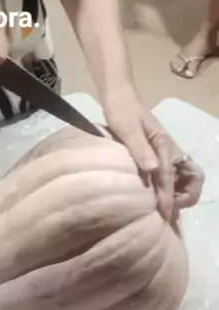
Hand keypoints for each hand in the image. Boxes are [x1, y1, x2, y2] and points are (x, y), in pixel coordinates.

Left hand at [104, 88, 204, 221]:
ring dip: (179, 194)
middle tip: (169, 211)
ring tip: (165, 210)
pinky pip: (169, 174)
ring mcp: (164, 152)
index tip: (163, 216)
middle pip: (191, 178)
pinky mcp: (155, 153)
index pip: (169, 177)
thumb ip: (139, 148)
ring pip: (183, 178)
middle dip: (186, 196)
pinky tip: (156, 198)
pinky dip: (169, 188)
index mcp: (164, 145)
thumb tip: (153, 170)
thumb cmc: (120, 109)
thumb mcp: (126, 128)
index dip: (167, 198)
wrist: (117, 93)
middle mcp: (169, 150)